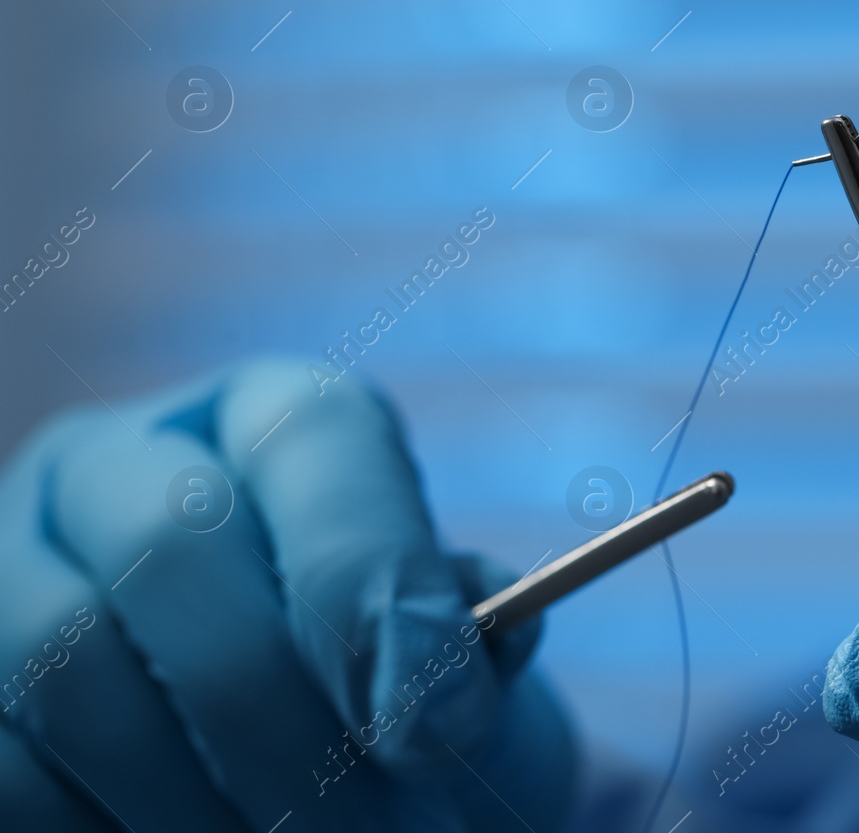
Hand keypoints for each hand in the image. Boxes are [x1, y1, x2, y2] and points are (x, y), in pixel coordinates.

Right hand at [0, 360, 572, 831]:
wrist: (323, 768)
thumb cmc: (404, 693)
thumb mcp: (462, 651)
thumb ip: (463, 638)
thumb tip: (437, 675)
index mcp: (272, 416)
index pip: (314, 436)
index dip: (374, 579)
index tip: (436, 726)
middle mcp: (124, 459)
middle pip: (171, 547)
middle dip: (284, 720)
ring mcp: (15, 559)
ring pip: (65, 665)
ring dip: (196, 797)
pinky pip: (5, 766)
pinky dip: (108, 831)